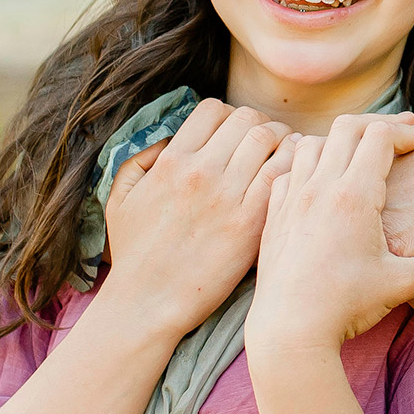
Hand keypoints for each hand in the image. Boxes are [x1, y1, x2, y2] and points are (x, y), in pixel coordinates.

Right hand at [97, 98, 296, 332]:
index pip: (212, 110)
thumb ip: (138, 159)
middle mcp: (201, 172)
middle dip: (259, 123)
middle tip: (266, 140)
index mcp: (171, 161)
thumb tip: (167, 137)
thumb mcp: (120, 198)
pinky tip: (292, 175)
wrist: (149, 303)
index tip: (233, 131)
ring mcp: (228, 197)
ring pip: (269, 140)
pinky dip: (292, 167)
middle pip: (247, 120)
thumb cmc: (134, 254)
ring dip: (282, 140)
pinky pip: (282, 176)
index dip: (227, 114)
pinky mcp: (250, 224)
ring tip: (284, 152)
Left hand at [251, 117, 413, 356]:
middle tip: (400, 133)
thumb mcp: (398, 285)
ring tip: (359, 154)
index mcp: (353, 195)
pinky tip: (320, 183)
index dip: (408, 132)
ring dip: (338, 140)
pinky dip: (305, 164)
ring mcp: (292, 199)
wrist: (288, 330)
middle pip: (347, 127)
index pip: (381, 137)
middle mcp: (319, 188)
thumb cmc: (344, 306)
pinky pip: (286, 171)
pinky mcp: (274, 216)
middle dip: (377, 124)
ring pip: (311, 143)